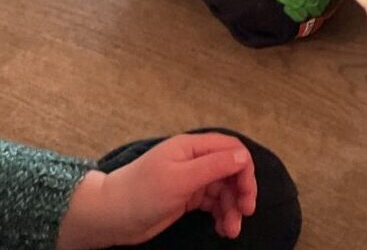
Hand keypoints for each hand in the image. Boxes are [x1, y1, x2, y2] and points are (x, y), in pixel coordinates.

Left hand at [56, 133, 255, 249]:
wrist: (108, 217)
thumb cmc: (140, 193)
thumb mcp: (179, 179)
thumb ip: (213, 166)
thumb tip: (243, 157)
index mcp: (192, 147)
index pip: (231, 149)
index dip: (244, 169)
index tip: (246, 193)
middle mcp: (195, 160)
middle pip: (230, 171)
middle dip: (240, 191)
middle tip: (245, 213)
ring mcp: (191, 180)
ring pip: (223, 190)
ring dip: (231, 208)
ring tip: (230, 230)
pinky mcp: (186, 198)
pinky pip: (213, 204)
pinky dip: (221, 215)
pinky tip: (222, 228)